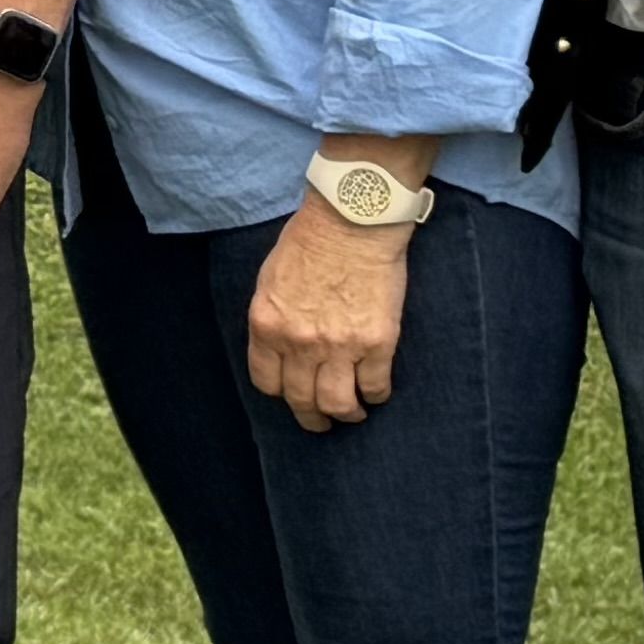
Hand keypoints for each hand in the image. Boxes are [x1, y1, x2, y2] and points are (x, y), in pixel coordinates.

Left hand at [247, 199, 415, 427]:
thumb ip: (274, 319)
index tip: (291, 392)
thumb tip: (280, 348)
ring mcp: (339, 346)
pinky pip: (375, 387)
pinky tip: (376, 391)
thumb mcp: (270, 280)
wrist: (352, 221)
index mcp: (267, 325)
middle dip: (312, 418)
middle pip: (301, 400)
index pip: (267, 381)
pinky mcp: (377, 343)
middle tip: (321, 422)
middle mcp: (299, 342)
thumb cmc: (309, 242)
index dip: (281, 392)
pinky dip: (376, 396)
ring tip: (353, 413)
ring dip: (346, 414)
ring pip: (338, 404)